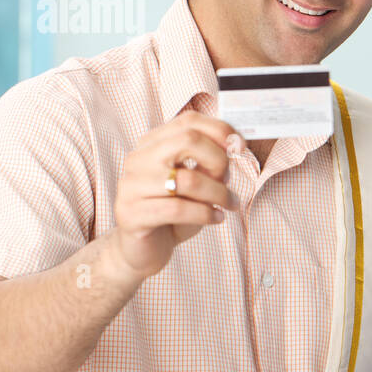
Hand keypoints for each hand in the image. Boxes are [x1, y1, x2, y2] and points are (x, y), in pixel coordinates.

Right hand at [111, 110, 237, 280]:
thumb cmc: (172, 215)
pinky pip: (178, 209)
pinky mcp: (130, 213)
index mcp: (152, 145)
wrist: (143, 251)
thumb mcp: (196, 184)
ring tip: (229, 205)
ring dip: (219, 194)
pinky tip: (216, 218)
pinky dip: (206, 214)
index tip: (241, 146)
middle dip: (219, 160)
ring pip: (188, 179)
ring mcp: (131, 185)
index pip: (188, 121)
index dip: (220, 129)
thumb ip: (209, 164)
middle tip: (228, 182)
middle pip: (188, 140)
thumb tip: (233, 147)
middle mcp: (138, 159)